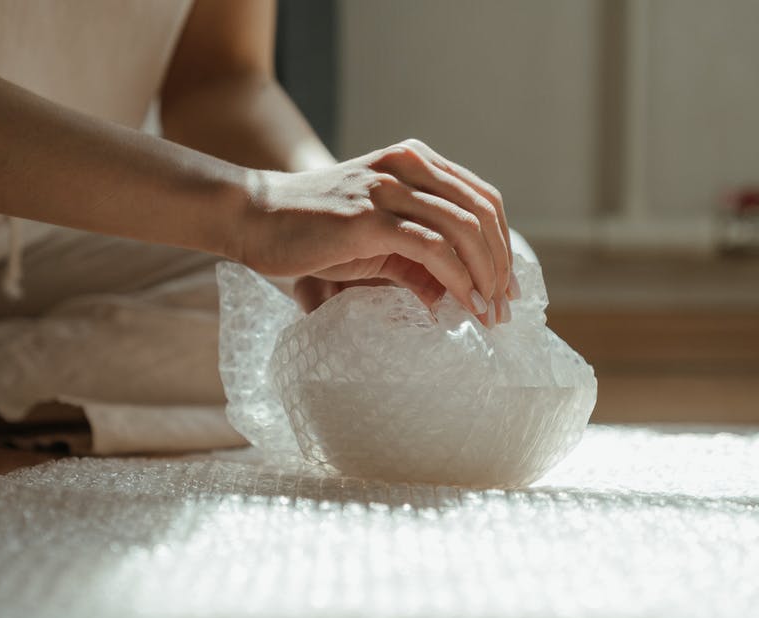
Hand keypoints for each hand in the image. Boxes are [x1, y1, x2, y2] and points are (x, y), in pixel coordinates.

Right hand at [236, 139, 514, 324]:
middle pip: (482, 212)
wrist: (253, 218)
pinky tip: (464, 306)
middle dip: (501, 265)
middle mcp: (407, 164)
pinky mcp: (370, 217)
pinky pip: (433, 248)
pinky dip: (459, 281)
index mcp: (414, 161)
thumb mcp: (374, 239)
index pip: (482, 198)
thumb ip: (415, 259)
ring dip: (486, 277)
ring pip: (464, 229)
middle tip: (504, 308)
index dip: (502, 244)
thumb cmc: (311, 231)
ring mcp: (388, 188)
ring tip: (490, 315)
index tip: (506, 287)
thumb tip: (453, 297)